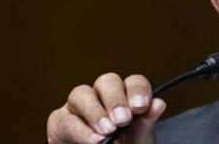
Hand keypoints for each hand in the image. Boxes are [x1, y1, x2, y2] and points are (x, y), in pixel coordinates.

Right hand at [47, 73, 165, 143]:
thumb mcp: (138, 142)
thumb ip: (145, 125)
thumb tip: (159, 103)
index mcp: (126, 99)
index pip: (133, 82)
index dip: (137, 90)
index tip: (141, 107)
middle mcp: (102, 98)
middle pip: (107, 81)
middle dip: (115, 99)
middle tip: (123, 119)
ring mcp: (79, 108)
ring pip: (81, 93)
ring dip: (95, 111)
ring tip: (106, 131)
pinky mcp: (59, 122)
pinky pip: (64, 118)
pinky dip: (80, 130)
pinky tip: (93, 141)